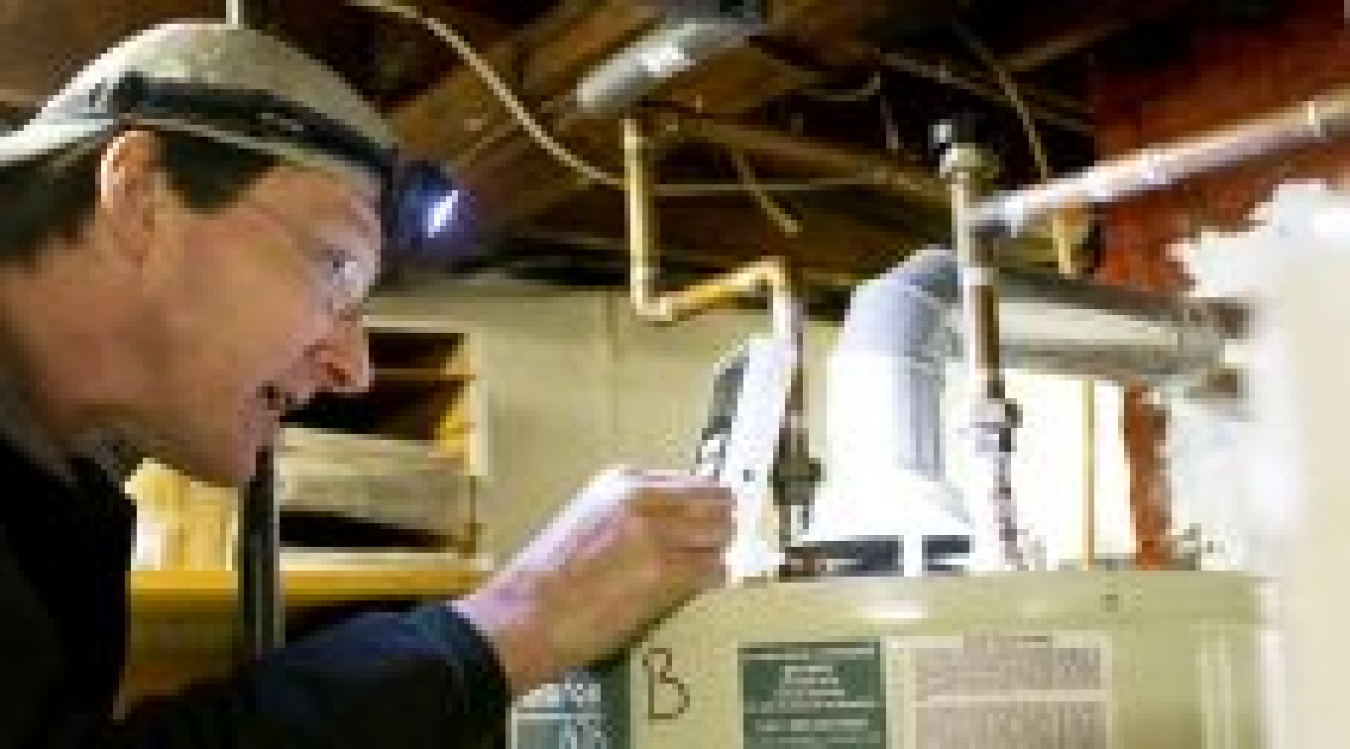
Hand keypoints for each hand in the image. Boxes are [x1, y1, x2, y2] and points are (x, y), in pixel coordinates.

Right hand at [452, 467, 733, 693]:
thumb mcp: (587, 518)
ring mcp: (653, 534)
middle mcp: (641, 499)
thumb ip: (631, 511)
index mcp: (621, 482)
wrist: (524, 614)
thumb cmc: (547, 577)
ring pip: (720, 535)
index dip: (708, 505)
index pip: (695, 481)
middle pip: (716, 502)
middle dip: (720, 526)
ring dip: (717, 554)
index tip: (714, 518)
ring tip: (702, 568)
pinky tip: (697, 588)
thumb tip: (679, 520)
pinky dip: (712, 581)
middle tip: (717, 546)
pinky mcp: (662, 573)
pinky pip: (713, 570)